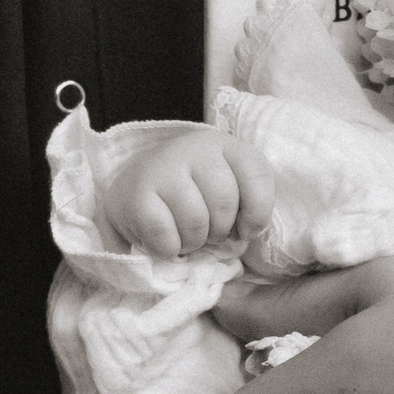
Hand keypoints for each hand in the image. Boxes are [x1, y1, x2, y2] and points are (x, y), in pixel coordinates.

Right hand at [103, 129, 274, 256]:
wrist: (139, 185)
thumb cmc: (195, 192)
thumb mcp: (231, 186)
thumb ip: (250, 202)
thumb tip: (246, 233)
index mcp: (224, 144)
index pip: (257, 176)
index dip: (258, 214)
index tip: (246, 230)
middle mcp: (193, 148)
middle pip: (224, 202)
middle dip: (221, 230)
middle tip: (208, 232)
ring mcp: (162, 168)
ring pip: (195, 221)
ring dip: (194, 242)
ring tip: (186, 236)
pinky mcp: (136, 193)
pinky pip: (163, 234)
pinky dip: (168, 248)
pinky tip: (165, 240)